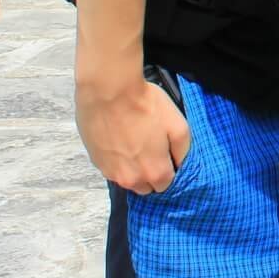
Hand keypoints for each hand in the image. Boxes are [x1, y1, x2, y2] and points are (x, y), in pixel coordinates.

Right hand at [75, 73, 191, 193]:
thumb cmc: (145, 106)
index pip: (166, 184)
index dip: (169, 169)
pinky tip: (119, 139)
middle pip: (146, 186)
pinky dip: (117, 159)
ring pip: (128, 179)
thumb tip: (180, 164)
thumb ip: (183, 151)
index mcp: (155, 173)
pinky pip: (112, 168)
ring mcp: (110, 172)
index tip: (167, 154)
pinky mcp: (95, 161)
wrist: (108, 92)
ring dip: (133, 167)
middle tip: (152, 147)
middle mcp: (131, 179)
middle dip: (151, 172)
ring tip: (134, 141)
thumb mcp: (178, 125)